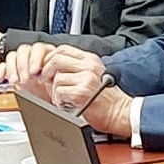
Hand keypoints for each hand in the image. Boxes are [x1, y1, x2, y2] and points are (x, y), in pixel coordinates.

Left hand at [0, 44, 129, 136]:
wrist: (119, 113)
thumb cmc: (103, 99)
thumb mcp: (90, 75)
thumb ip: (73, 67)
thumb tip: (47, 65)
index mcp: (90, 59)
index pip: (62, 49)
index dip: (49, 58)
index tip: (45, 69)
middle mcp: (89, 66)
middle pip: (56, 59)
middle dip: (46, 72)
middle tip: (46, 83)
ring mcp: (87, 78)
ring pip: (56, 78)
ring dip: (55, 91)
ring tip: (63, 99)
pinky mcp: (83, 92)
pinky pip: (59, 92)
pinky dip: (59, 101)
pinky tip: (67, 104)